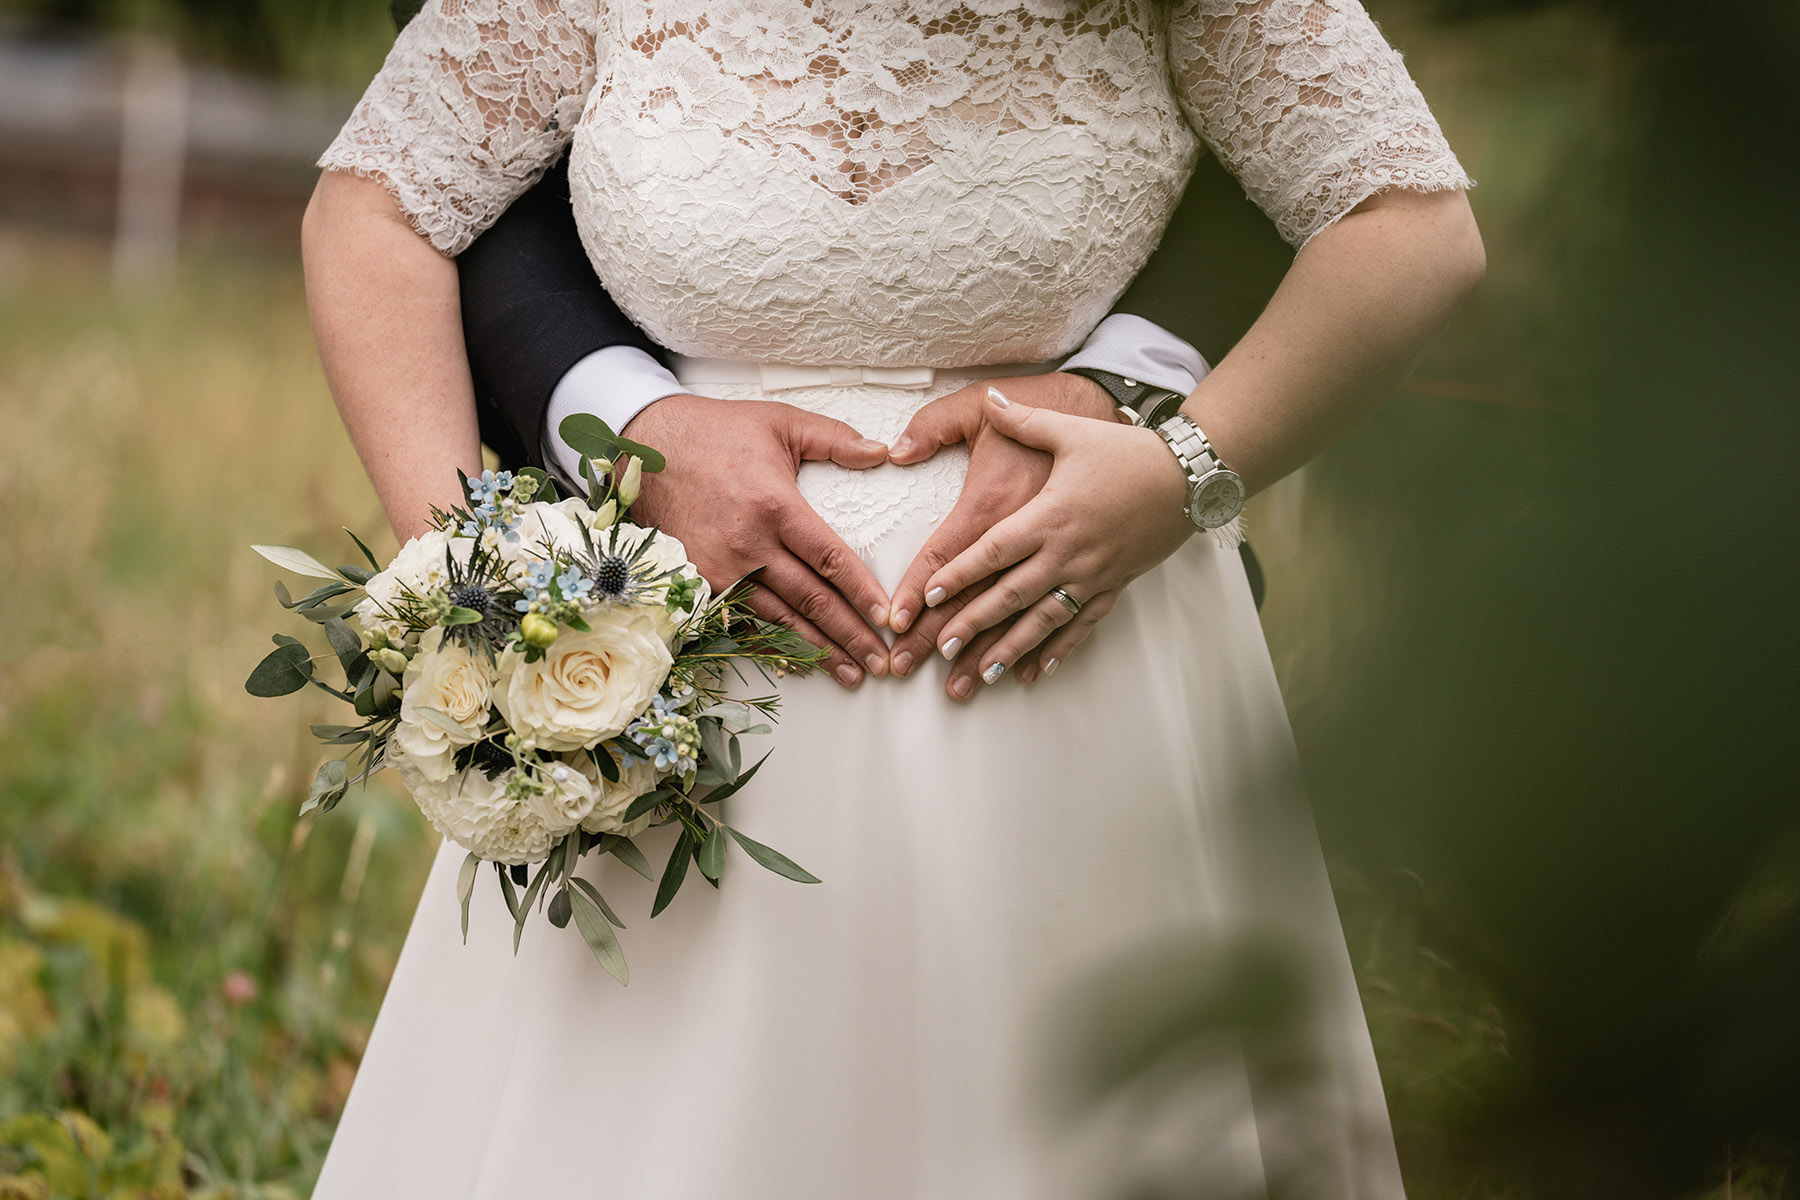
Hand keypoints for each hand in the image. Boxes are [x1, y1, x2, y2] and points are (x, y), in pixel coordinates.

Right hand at [623, 394, 892, 686]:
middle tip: (881, 661)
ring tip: (851, 673)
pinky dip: (775, 643)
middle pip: (810, 600)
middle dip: (850, 635)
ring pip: (780, 619)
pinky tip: (799, 663)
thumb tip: (883, 452)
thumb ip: (835, 438)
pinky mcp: (699, 580)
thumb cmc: (716, 432)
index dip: (861, 591)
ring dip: (818, 651)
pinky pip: (745, 620)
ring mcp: (719, 567)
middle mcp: (748, 544)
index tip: (887, 616)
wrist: (647, 447)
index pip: (829, 559)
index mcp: (774, 505)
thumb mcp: (779, 421)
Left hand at [885, 371, 1121, 698]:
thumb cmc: (1126, 451)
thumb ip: (1023, 419)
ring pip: (1044, 620)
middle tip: (940, 649)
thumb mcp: (1070, 431)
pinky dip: (1060, 649)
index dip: (959, 575)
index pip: (993, 551)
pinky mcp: (1114, 584)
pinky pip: (1083, 624)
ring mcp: (1092, 574)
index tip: (929, 597)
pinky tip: (1038, 671)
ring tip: (981, 674)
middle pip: (1011, 595)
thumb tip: (988, 398)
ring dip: (1011, 649)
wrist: (1188, 476)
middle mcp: (1067, 552)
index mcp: (1048, 515)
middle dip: (974, 624)